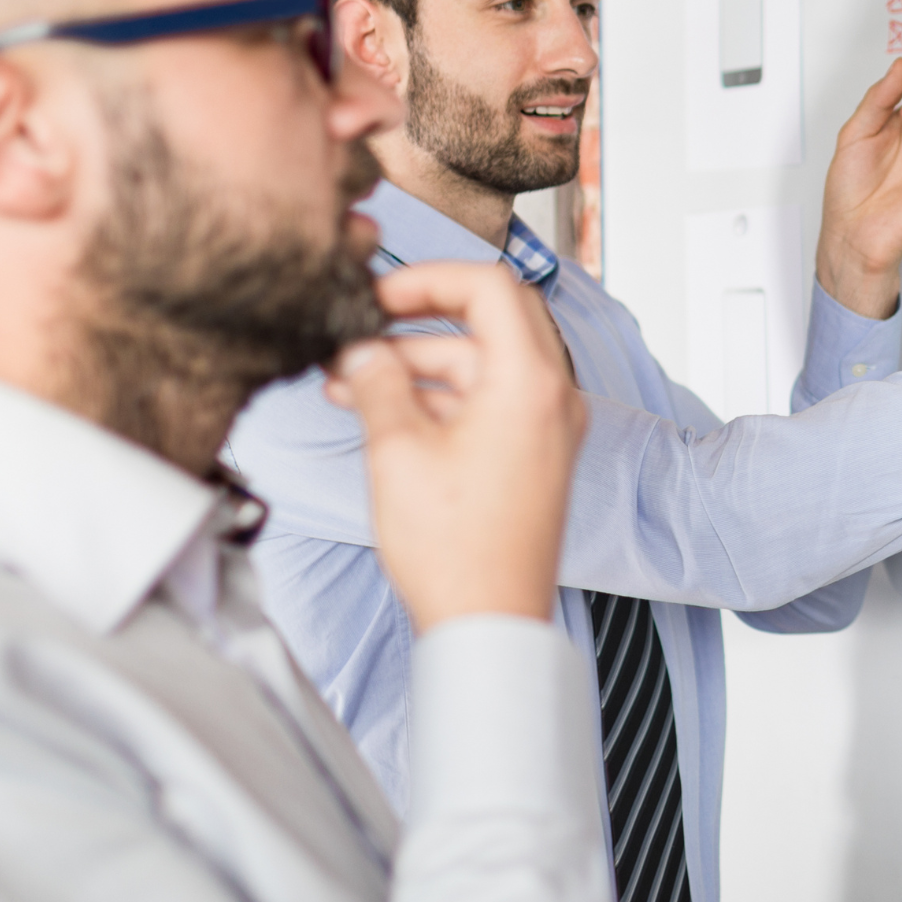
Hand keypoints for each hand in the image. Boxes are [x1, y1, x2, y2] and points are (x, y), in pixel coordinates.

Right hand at [326, 262, 584, 631]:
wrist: (489, 623)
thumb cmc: (455, 550)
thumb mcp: (398, 451)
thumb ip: (379, 383)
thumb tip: (363, 350)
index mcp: (530, 381)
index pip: (489, 286)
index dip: (427, 278)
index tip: (379, 294)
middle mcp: (552, 395)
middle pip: (490, 318)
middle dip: (420, 317)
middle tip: (365, 326)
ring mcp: (547, 425)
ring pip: (481, 363)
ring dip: (419, 364)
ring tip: (349, 379)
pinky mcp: (534, 453)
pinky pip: (489, 400)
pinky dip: (441, 397)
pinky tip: (381, 408)